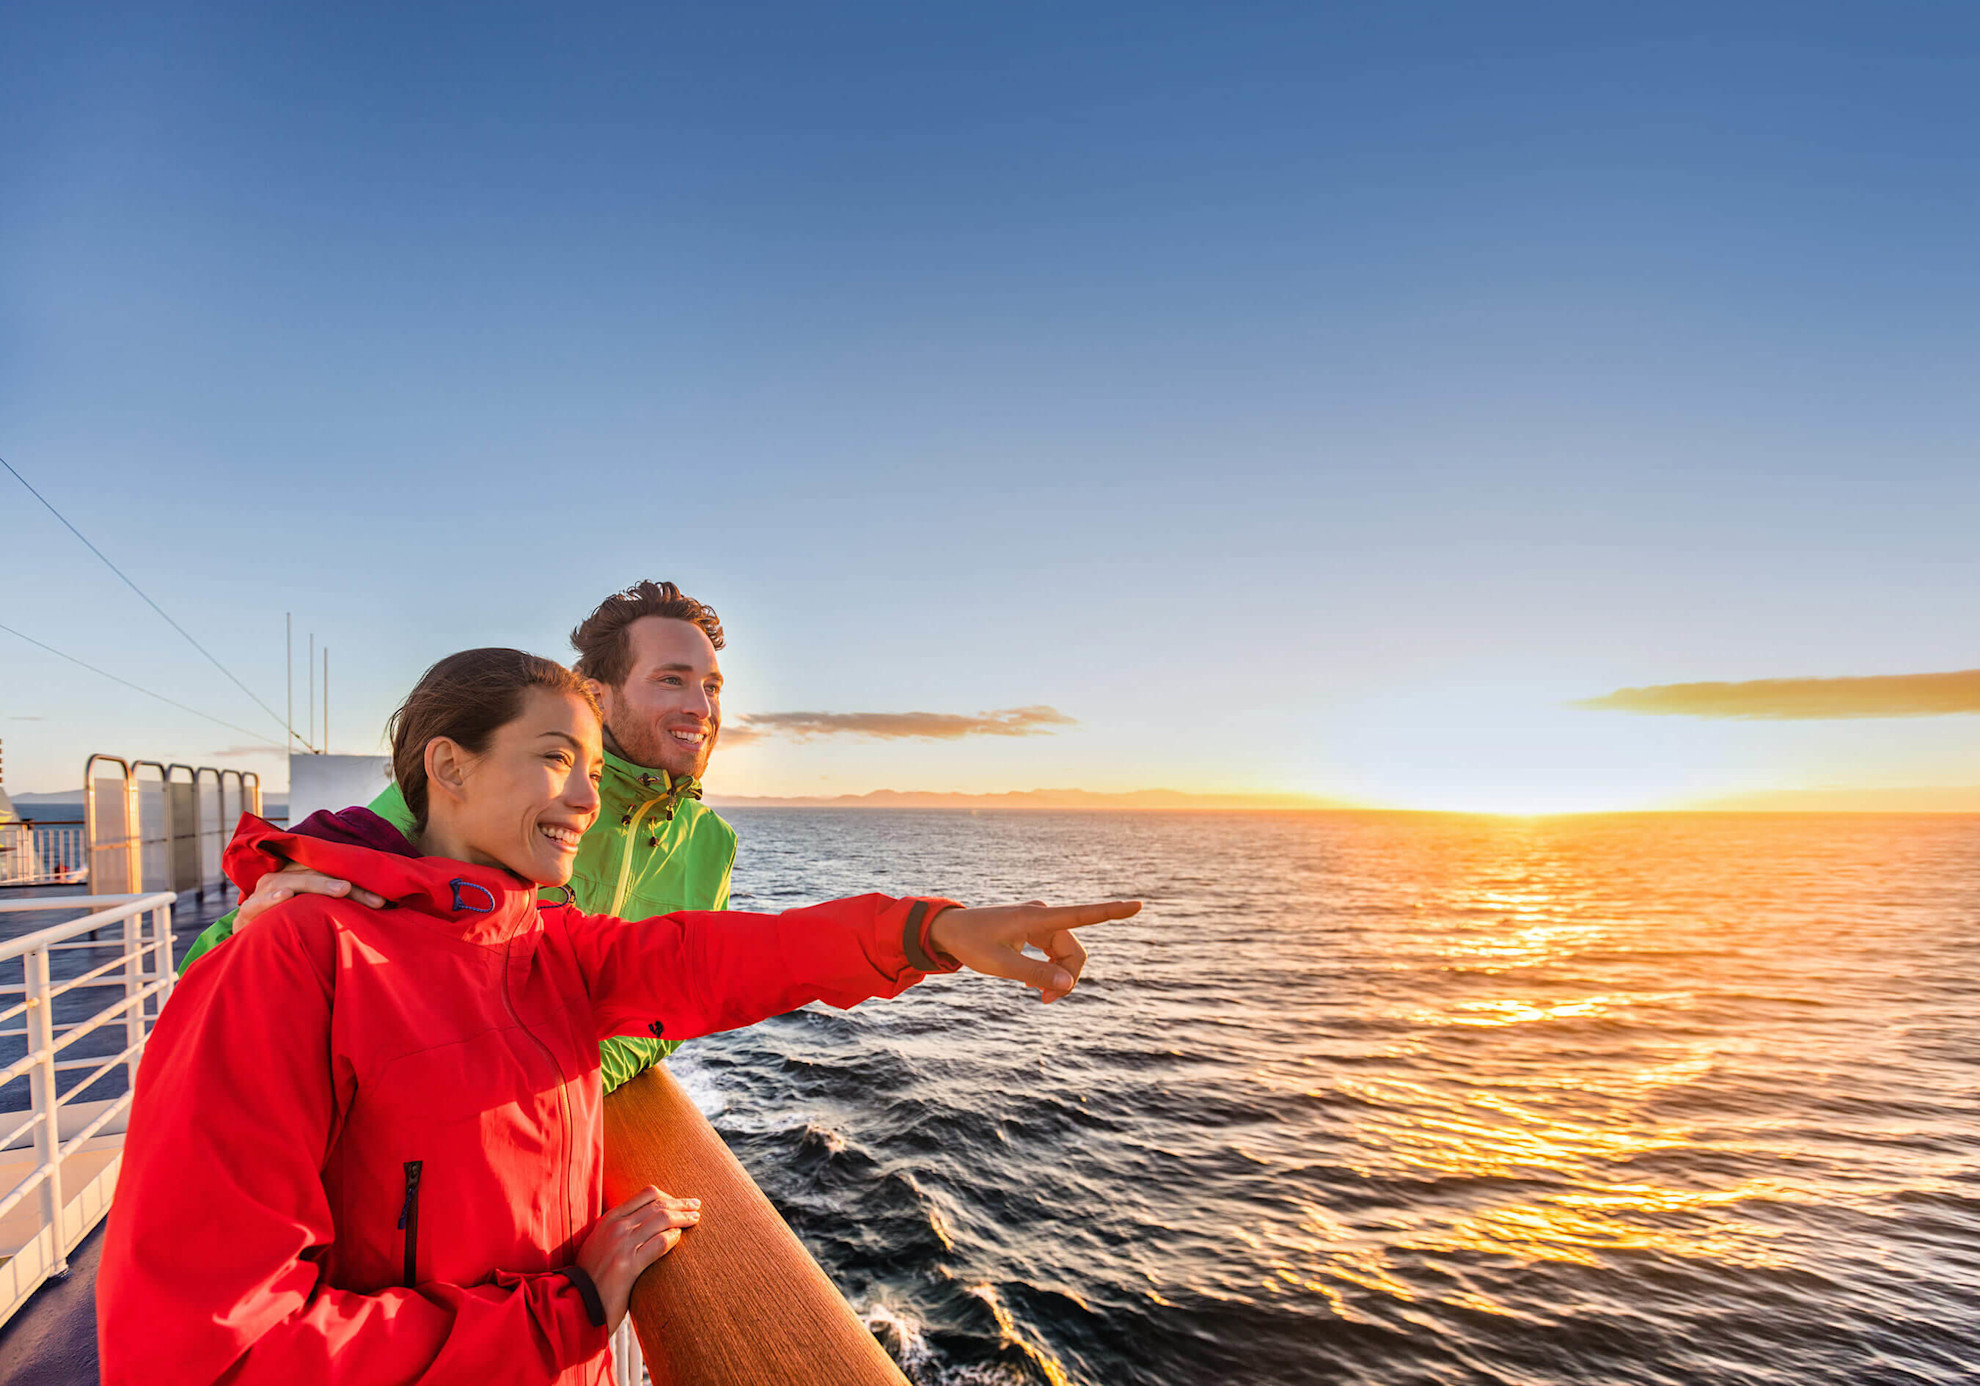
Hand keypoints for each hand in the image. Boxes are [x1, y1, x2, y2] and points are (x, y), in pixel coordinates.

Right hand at [236, 860, 385, 925]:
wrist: (250, 946)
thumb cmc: (290, 927)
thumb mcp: (316, 914)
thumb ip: (342, 906)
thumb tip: (385, 905)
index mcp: (299, 873)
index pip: (333, 871)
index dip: (360, 882)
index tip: (387, 898)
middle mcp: (281, 878)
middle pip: (320, 874)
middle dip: (352, 888)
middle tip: (378, 900)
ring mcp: (263, 893)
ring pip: (293, 882)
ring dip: (318, 885)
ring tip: (343, 889)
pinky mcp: (246, 913)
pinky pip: (258, 903)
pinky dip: (271, 898)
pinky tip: (285, 896)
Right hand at [577, 1186, 700, 1329]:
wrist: (575, 1303)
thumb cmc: (590, 1276)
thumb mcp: (598, 1244)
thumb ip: (616, 1230)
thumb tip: (642, 1222)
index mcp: (609, 1219)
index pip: (645, 1194)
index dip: (668, 1195)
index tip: (680, 1201)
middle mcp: (616, 1227)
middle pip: (658, 1204)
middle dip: (681, 1203)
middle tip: (696, 1206)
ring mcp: (622, 1245)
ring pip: (662, 1220)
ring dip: (683, 1218)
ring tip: (695, 1220)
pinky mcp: (628, 1266)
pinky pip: (660, 1244)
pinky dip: (674, 1238)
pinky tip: (680, 1239)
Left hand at [927, 898, 1139, 1002]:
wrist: (948, 930)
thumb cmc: (971, 944)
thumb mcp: (1000, 965)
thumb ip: (1035, 974)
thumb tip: (1069, 984)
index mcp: (1037, 918)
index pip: (1083, 914)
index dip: (1112, 912)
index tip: (1138, 905)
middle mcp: (1043, 915)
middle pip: (1074, 949)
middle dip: (1068, 977)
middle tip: (1045, 1002)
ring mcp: (1039, 921)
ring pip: (1066, 952)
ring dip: (1058, 975)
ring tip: (1038, 996)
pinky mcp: (1034, 928)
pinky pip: (1054, 950)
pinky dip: (1050, 968)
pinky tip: (1031, 983)